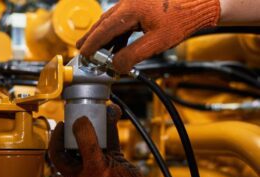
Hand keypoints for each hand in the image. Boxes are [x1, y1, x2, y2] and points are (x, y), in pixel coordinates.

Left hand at [49, 104, 160, 176]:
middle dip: (80, 125)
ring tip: (101, 108)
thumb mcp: (96, 165)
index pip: (57, 152)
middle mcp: (84, 164)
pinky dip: (110, 126)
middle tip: (83, 112)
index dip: (57, 137)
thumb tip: (79, 121)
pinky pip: (108, 137)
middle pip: (75, 141)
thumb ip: (86, 142)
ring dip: (98, 122)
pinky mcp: (112, 156)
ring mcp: (98, 159)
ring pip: (94, 136)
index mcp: (73, 171)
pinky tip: (113, 114)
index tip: (62, 123)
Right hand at [77, 0, 220, 73]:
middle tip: (82, 49)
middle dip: (92, 38)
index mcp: (131, 10)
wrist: (200, 3)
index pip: (104, 29)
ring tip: (96, 49)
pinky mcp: (141, 6)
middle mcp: (129, 3)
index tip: (84, 54)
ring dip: (104, 36)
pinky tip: (117, 44)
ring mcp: (134, 3)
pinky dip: (117, 34)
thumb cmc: (182, 19)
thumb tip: (116, 66)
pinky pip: (123, 21)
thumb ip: (134, 55)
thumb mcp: (158, 41)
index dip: (92, 43)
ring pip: (112, 21)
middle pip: (104, 23)